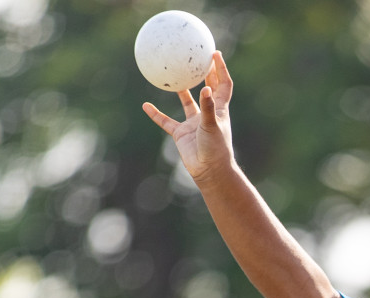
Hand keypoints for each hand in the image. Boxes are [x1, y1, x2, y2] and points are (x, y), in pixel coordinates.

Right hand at [142, 51, 233, 185]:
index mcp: (219, 109)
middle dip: (205, 74)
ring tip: (172, 75)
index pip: (223, 85)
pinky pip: (166, 121)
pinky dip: (156, 114)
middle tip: (197, 57)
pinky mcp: (181, 134)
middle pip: (207, 89)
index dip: (221, 70)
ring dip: (181, 90)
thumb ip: (208, 107)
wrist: (208, 171)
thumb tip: (205, 88)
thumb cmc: (215, 149)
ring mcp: (193, 124)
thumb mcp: (212, 126)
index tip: (215, 54)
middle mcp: (207, 114)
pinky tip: (146, 105)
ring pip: (186, 103)